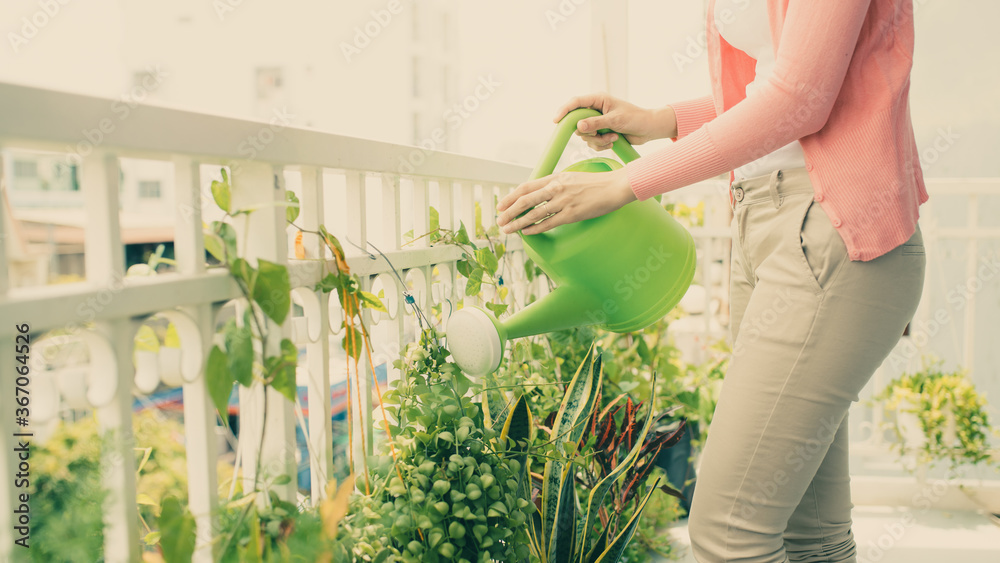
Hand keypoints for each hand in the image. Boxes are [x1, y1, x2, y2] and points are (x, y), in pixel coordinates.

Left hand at [495, 168, 636, 234]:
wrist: (615, 186)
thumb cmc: (595, 183)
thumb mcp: (572, 177)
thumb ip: (556, 184)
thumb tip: (541, 193)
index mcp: (555, 178)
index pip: (526, 187)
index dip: (511, 197)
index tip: (501, 205)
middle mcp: (556, 188)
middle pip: (525, 200)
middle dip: (509, 211)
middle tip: (499, 220)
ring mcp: (563, 201)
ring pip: (533, 213)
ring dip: (518, 223)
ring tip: (508, 230)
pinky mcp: (572, 214)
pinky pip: (548, 223)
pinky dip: (535, 228)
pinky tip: (526, 233)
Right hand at [553, 93, 676, 150]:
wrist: (648, 129)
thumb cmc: (635, 118)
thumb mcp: (615, 120)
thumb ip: (596, 123)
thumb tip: (578, 127)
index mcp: (598, 100)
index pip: (576, 103)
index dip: (564, 111)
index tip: (556, 121)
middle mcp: (595, 110)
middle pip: (577, 123)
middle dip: (588, 133)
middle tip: (599, 134)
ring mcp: (598, 122)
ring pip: (585, 136)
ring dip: (598, 140)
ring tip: (613, 137)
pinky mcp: (601, 133)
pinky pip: (592, 143)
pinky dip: (602, 145)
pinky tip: (613, 141)